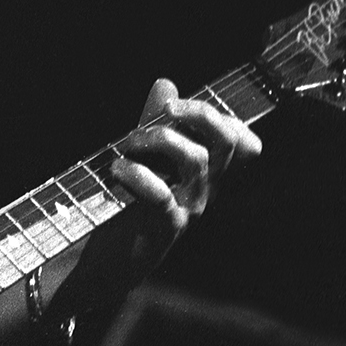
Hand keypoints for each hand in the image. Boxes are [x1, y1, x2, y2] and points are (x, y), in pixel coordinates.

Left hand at [107, 76, 262, 278]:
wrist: (104, 263)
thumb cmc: (124, 208)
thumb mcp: (141, 158)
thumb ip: (153, 122)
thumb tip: (166, 83)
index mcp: (203, 174)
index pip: (241, 143)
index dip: (224, 116)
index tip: (179, 105)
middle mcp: (203, 191)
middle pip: (227, 144)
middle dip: (199, 115)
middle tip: (164, 110)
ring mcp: (188, 210)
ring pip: (197, 161)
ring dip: (158, 139)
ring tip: (126, 143)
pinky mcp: (164, 229)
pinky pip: (163, 196)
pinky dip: (137, 175)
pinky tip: (116, 170)